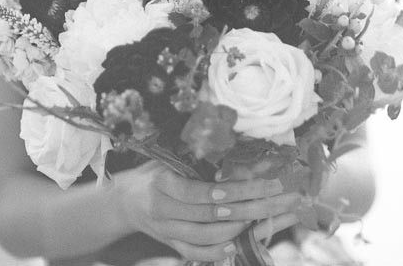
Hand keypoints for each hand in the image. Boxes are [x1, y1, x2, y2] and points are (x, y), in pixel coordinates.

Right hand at [118, 161, 300, 262]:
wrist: (126, 201)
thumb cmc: (154, 171)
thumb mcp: (169, 158)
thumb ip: (197, 157)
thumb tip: (237, 149)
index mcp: (162, 183)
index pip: (200, 191)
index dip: (229, 190)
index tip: (257, 184)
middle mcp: (164, 211)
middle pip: (210, 214)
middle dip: (248, 206)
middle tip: (276, 197)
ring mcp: (167, 232)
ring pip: (206, 236)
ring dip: (238, 227)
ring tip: (264, 216)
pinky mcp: (171, 245)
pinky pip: (195, 253)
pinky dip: (216, 251)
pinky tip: (237, 243)